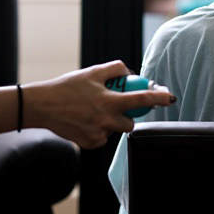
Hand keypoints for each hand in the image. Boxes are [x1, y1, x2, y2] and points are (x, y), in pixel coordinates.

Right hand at [24, 61, 174, 148]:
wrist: (42, 106)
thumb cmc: (67, 86)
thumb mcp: (92, 72)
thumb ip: (115, 69)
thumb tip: (130, 73)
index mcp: (108, 101)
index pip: (141, 100)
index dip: (159, 98)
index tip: (171, 97)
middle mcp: (105, 120)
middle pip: (131, 122)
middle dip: (130, 115)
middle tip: (119, 106)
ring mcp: (97, 134)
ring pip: (116, 129)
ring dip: (112, 121)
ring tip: (93, 110)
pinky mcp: (89, 143)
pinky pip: (103, 137)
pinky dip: (100, 129)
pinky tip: (86, 120)